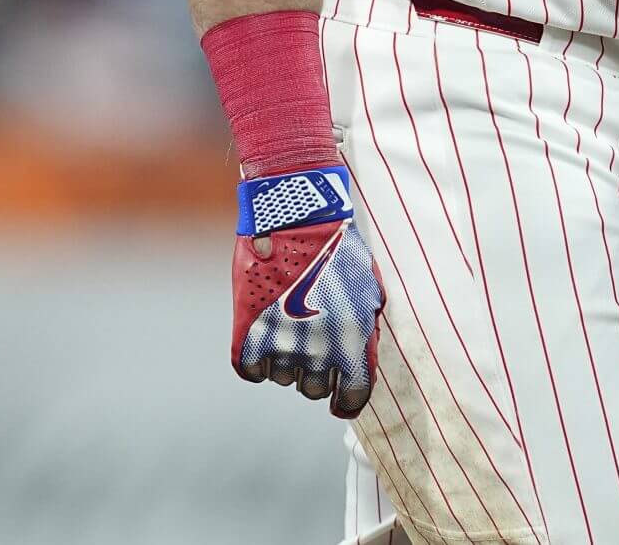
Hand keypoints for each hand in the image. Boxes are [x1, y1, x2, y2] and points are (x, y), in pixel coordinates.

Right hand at [232, 165, 383, 417]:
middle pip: (313, 389)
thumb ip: (366, 329)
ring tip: (288, 328)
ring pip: (282, 378)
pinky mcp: (249, 333)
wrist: (296, 216)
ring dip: (285, 361)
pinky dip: (255, 362)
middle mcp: (319, 352)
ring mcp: (282, 345)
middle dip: (315, 372)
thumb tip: (363, 357)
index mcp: (354, 343)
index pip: (352, 398)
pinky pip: (250, 370)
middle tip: (312, 344)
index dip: (346, 402)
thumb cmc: (339, 247)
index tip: (339, 400)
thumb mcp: (369, 288)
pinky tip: (262, 343)